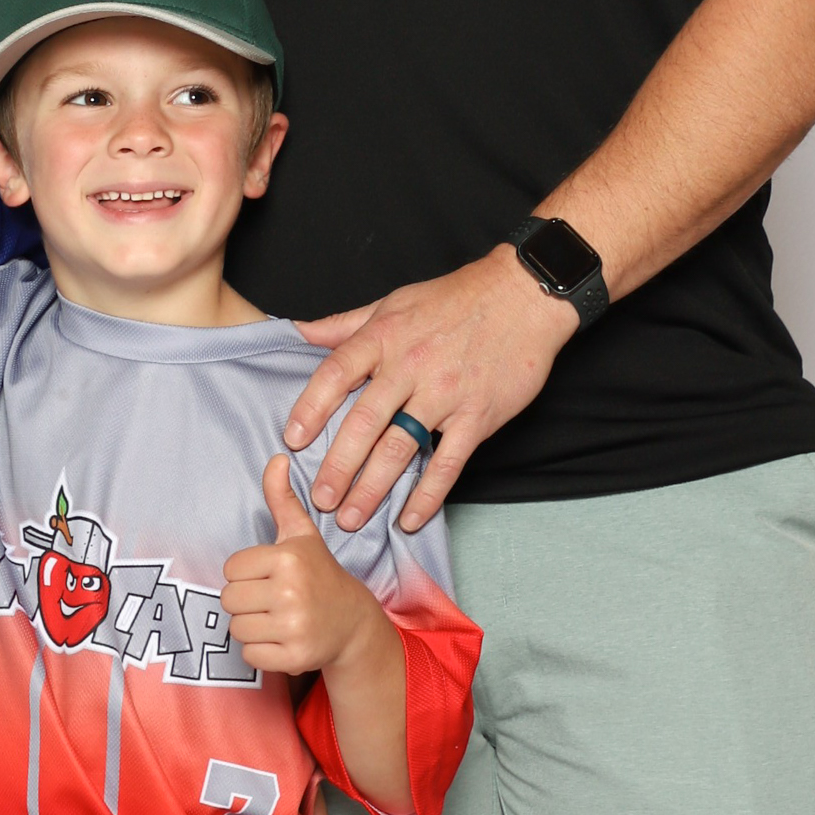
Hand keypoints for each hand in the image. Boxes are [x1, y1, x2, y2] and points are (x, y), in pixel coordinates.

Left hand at [221, 455, 390, 678]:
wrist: (352, 623)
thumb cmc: (318, 573)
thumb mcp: (300, 534)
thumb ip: (281, 498)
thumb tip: (277, 458)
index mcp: (287, 558)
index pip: (230, 569)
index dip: (244, 574)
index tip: (268, 576)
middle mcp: (291, 592)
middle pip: (228, 599)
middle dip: (245, 601)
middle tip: (270, 600)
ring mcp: (294, 627)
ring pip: (237, 629)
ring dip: (251, 627)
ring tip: (276, 619)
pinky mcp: (294, 658)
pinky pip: (249, 655)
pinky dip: (260, 651)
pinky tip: (281, 639)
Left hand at [287, 246, 577, 532]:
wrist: (522, 296)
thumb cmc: (454, 298)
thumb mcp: (393, 302)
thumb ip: (345, 324)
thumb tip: (299, 333)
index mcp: (384, 337)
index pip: (336, 374)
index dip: (310, 408)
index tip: (292, 440)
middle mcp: (410, 366)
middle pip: (364, 422)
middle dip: (338, 465)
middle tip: (320, 499)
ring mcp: (444, 394)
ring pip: (400, 449)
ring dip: (372, 488)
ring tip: (351, 518)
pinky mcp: (477, 415)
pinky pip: (448, 463)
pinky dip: (428, 495)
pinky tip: (410, 518)